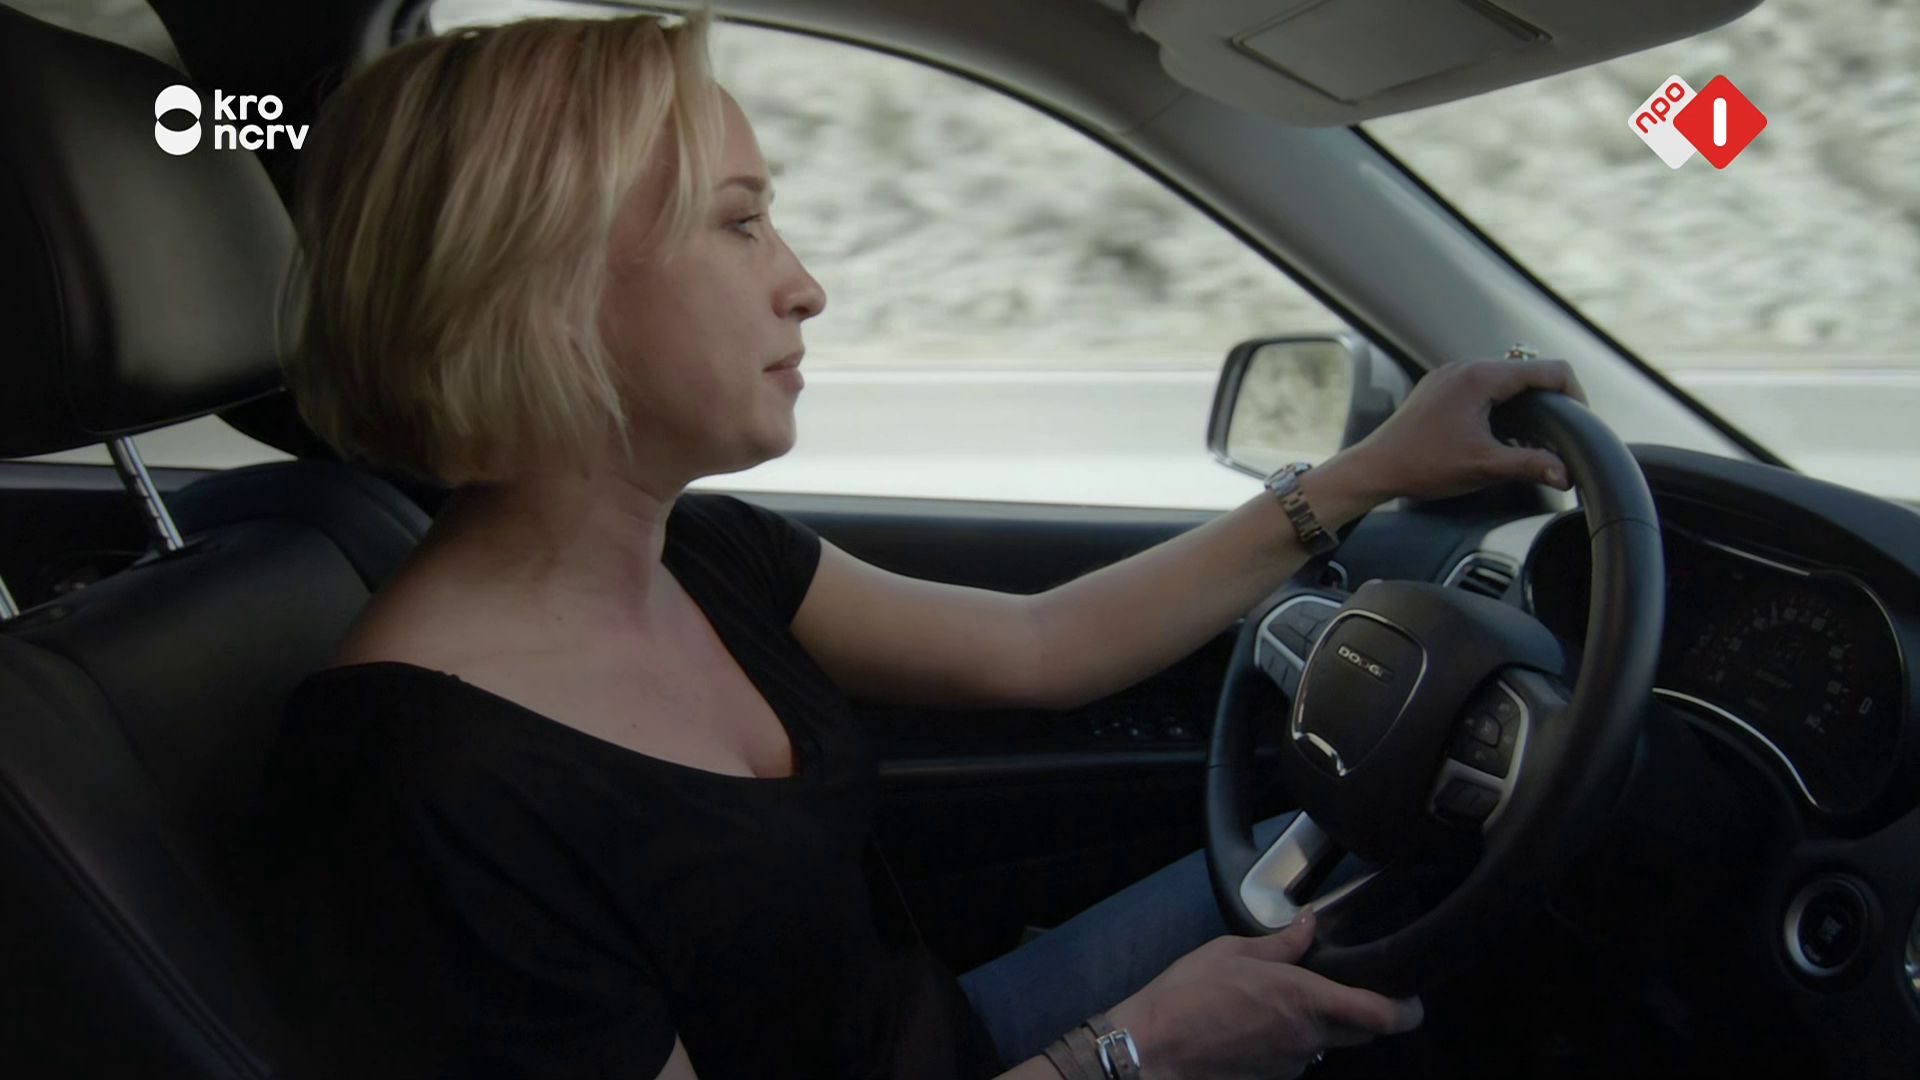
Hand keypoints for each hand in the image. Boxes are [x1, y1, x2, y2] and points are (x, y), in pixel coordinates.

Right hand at [1105, 908, 1423, 1079]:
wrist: (1152, 1050)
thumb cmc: (1187, 996)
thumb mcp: (1231, 952)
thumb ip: (1280, 944)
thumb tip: (1308, 925)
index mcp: (1305, 1000)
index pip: (1380, 1015)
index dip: (1406, 1010)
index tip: (1413, 998)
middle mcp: (1308, 1040)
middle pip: (1361, 1033)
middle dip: (1364, 1013)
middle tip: (1345, 987)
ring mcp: (1290, 1065)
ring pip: (1325, 1044)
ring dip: (1316, 1025)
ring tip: (1276, 1001)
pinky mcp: (1271, 1079)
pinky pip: (1294, 1056)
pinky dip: (1286, 1039)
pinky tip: (1252, 1023)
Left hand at [1337, 357, 1589, 502]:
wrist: (1375, 467)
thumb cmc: (1423, 465)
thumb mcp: (1484, 467)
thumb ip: (1530, 465)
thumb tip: (1566, 474)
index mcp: (1480, 378)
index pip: (1548, 370)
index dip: (1574, 394)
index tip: (1580, 422)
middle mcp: (1465, 367)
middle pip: (1527, 371)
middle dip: (1550, 400)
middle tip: (1560, 433)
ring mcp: (1450, 375)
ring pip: (1505, 378)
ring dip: (1524, 402)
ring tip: (1534, 435)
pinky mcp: (1440, 387)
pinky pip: (1483, 385)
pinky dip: (1500, 403)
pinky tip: (1502, 431)